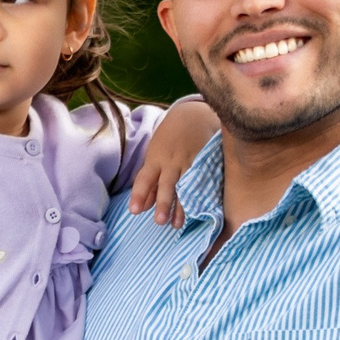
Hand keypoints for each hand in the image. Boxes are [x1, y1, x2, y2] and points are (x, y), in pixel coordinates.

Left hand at [126, 96, 217, 227]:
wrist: (192, 115)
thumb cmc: (168, 140)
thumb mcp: (154, 156)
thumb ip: (150, 181)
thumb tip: (144, 206)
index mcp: (155, 159)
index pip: (144, 179)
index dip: (139, 195)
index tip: (134, 211)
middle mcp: (171, 162)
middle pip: (166, 185)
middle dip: (163, 203)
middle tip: (159, 222)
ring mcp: (190, 162)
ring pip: (185, 187)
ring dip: (182, 207)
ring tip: (178, 224)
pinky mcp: (205, 162)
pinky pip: (202, 182)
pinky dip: (200, 196)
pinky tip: (200, 211)